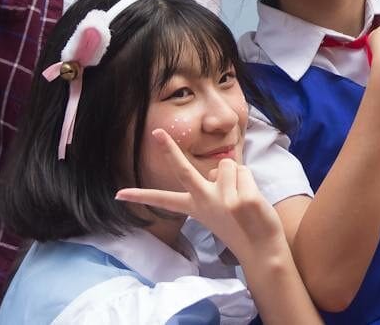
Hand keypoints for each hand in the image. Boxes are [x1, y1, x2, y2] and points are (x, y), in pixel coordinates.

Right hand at [116, 129, 288, 265]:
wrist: (260, 248)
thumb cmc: (239, 224)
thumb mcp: (220, 205)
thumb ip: (215, 184)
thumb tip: (218, 166)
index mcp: (194, 206)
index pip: (163, 199)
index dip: (140, 196)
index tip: (119, 194)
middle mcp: (203, 202)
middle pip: (183, 171)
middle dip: (168, 150)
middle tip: (155, 132)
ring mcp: (222, 201)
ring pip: (226, 165)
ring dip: (236, 176)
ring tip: (240, 199)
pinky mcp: (242, 199)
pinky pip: (243, 171)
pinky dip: (249, 182)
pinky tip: (250, 203)